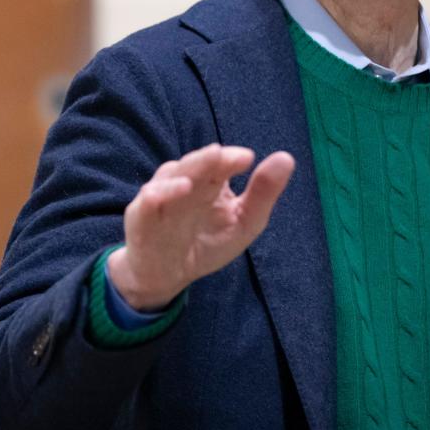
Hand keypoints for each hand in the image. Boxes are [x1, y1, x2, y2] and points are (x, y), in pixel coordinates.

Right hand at [107, 144, 294, 310]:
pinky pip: (149, 202)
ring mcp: (162, 197)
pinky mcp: (142, 216)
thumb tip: (286, 158)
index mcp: (210, 181)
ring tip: (201, 168)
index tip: (247, 158)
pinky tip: (179, 189)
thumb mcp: (244, 222)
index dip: (230, 159)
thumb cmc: (208, 242)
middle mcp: (185, 182)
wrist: (169, 274)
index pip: (220, 163)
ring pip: (170, 176)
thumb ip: (263, 194)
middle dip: (207, 159)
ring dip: (186, 171)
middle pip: (195, 165)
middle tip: (221, 154)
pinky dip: (162, 193)